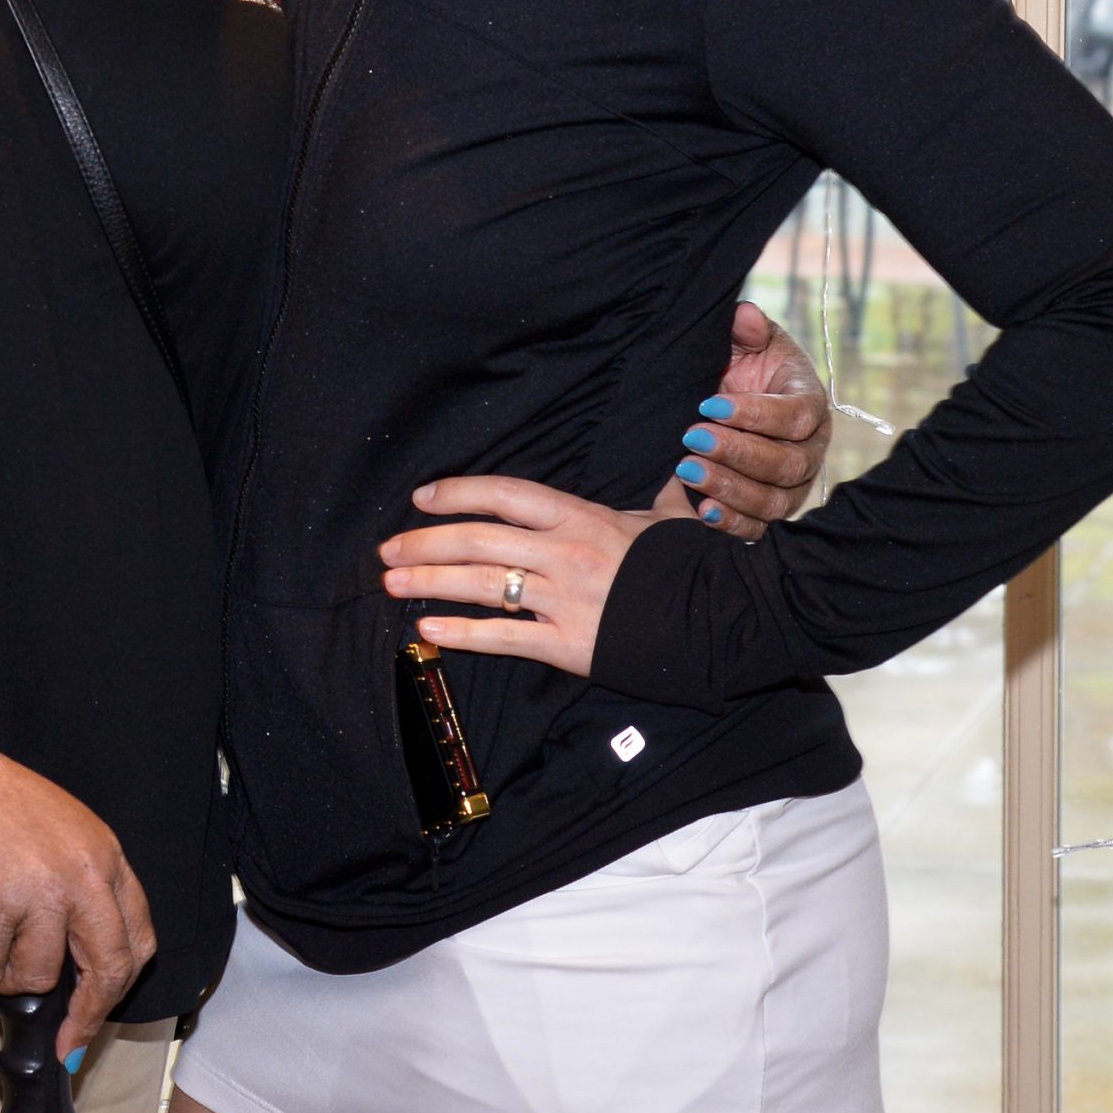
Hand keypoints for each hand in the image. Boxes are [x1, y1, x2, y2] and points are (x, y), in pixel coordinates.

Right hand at [0, 726, 156, 1057]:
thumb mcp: (58, 831)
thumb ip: (77, 886)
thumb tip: (76, 959)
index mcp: (103, 855)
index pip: (136, 937)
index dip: (118, 988)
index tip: (96, 1018)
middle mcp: (81, 873)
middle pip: (108, 967)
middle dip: (87, 1017)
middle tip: (67, 1046)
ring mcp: (38, 889)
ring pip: (39, 975)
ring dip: (9, 984)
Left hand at [380, 472, 696, 677]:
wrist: (726, 621)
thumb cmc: (694, 567)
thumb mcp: (667, 519)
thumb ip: (653, 497)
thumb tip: (677, 468)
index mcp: (582, 516)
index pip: (505, 494)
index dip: (458, 493)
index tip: (422, 497)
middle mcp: (565, 552)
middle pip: (479, 539)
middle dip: (425, 542)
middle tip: (386, 550)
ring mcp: (564, 599)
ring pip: (481, 585)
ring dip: (429, 581)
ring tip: (392, 584)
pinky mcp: (569, 644)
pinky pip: (504, 637)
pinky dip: (461, 633)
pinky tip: (430, 629)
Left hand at [673, 300, 830, 541]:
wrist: (726, 398)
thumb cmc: (741, 366)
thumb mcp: (742, 341)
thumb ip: (745, 329)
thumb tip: (745, 316)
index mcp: (810, 404)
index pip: (795, 416)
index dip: (756, 414)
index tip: (709, 406)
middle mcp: (810, 450)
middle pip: (787, 464)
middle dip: (737, 452)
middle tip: (691, 438)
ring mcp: (793, 486)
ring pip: (775, 501)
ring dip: (730, 488)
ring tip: (687, 471)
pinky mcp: (770, 512)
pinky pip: (760, 528)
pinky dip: (733, 523)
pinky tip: (702, 510)